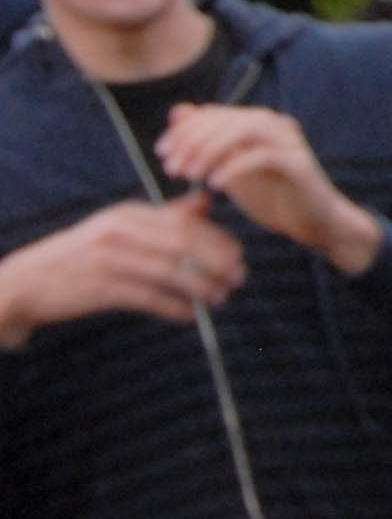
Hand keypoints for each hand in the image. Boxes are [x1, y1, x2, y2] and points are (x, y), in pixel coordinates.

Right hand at [0, 193, 243, 345]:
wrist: (25, 283)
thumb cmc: (82, 255)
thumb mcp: (119, 228)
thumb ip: (163, 216)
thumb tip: (206, 203)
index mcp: (127, 214)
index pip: (185, 222)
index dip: (218, 240)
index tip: (239, 256)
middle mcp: (120, 232)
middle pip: (184, 244)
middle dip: (218, 262)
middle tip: (239, 278)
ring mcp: (109, 260)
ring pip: (170, 272)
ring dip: (202, 287)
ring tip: (221, 298)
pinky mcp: (99, 288)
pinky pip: (148, 298)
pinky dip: (174, 307)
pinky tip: (190, 315)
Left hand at [154, 105, 383, 275]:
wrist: (312, 221)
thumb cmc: (270, 196)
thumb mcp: (229, 168)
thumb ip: (206, 142)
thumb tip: (178, 112)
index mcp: (257, 122)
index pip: (213, 113)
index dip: (183, 131)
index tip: (162, 155)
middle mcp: (275, 123)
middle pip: (225, 118)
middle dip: (192, 141)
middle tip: (172, 169)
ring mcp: (289, 140)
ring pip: (244, 130)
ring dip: (211, 150)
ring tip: (190, 176)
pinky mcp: (299, 162)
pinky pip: (261, 156)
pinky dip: (234, 167)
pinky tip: (215, 186)